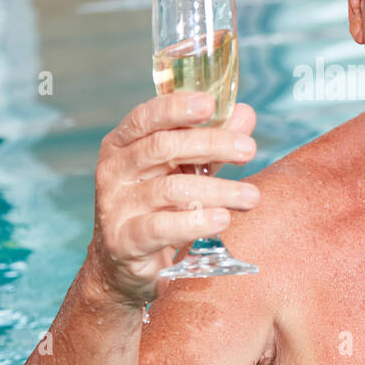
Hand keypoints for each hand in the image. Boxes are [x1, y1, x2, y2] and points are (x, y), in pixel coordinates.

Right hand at [87, 92, 258, 304]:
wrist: (122, 261)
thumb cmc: (157, 205)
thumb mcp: (184, 169)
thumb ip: (211, 143)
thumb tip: (245, 114)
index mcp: (123, 143)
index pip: (147, 116)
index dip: (176, 107)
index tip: (210, 103)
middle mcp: (114, 169)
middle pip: (163, 147)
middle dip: (211, 144)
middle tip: (248, 149)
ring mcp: (115, 204)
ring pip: (170, 188)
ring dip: (217, 190)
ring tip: (251, 196)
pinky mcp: (123, 240)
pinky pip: (161, 227)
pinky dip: (195, 222)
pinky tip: (222, 219)